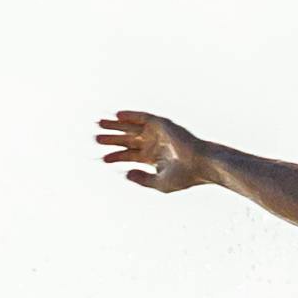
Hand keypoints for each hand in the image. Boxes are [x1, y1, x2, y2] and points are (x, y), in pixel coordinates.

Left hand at [93, 109, 212, 191]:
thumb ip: (142, 180)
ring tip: (101, 124)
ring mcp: (158, 133)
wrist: (201, 164)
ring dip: (117, 126)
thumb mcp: (160, 183)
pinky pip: (143, 117)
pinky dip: (131, 115)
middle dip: (112, 139)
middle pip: (128, 140)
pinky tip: (117, 115)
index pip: (130, 155)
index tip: (104, 159)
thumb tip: (126, 173)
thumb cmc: (185, 176)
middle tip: (97, 139)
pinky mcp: (162, 124)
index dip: (116, 156)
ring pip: (132, 128)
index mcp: (152, 158)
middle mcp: (153, 144)